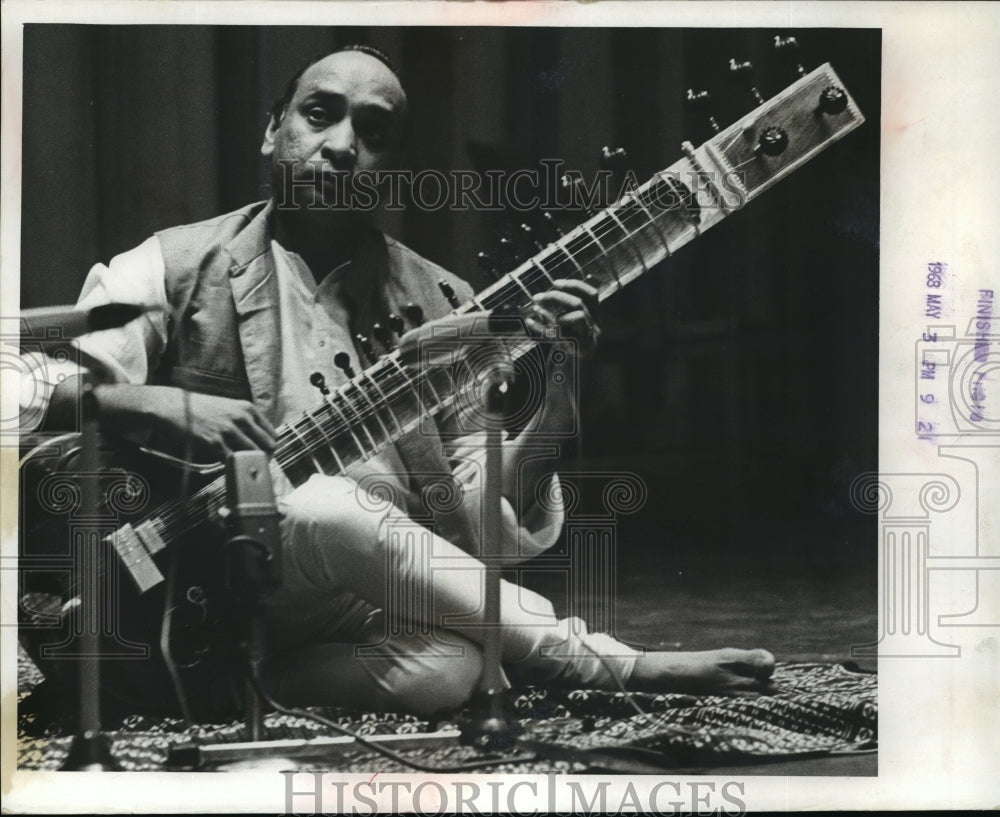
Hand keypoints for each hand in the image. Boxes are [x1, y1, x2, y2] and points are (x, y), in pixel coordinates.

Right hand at [90, 384, 277, 460]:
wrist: (173, 406)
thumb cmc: (200, 408)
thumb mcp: (228, 407)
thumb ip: (244, 420)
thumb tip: (257, 439)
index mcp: (248, 408)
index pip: (273, 433)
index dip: (271, 448)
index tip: (265, 457)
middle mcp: (242, 418)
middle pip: (268, 446)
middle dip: (266, 459)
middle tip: (257, 468)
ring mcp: (229, 430)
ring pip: (254, 455)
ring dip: (252, 466)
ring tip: (246, 472)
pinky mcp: (215, 442)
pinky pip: (233, 461)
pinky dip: (235, 468)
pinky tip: (230, 470)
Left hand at [526, 279, 600, 356]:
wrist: (570, 381)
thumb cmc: (564, 356)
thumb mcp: (561, 332)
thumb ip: (555, 317)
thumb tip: (539, 304)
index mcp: (594, 319)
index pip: (591, 295)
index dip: (574, 285)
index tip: (555, 283)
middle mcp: (594, 328)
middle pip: (579, 304)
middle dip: (556, 297)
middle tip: (537, 297)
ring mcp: (589, 340)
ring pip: (579, 316)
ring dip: (556, 311)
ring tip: (537, 311)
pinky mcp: (580, 351)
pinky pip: (562, 335)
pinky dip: (543, 328)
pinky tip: (529, 322)